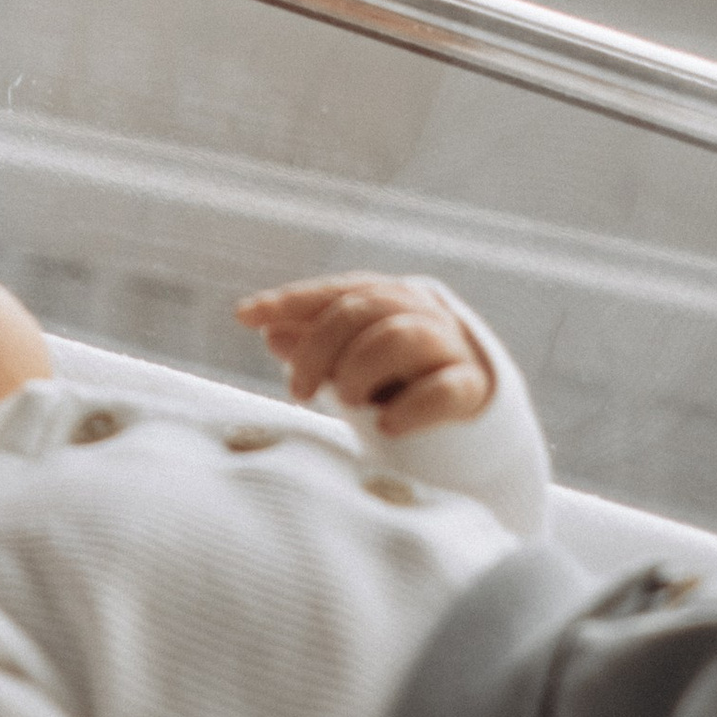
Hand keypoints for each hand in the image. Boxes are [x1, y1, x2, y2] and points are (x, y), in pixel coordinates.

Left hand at [232, 274, 496, 436]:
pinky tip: (387, 426)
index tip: (244, 316)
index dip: (288, 301)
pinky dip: (412, 405)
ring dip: (362, 366)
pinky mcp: (472, 388)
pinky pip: (445, 388)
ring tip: (344, 400)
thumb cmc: (397, 378)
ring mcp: (448, 347)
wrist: (472, 409)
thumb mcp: (349, 361)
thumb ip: (314, 346)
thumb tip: (269, 332)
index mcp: (385, 297)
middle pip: (363, 308)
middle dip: (320, 347)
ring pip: (402, 336)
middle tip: (298, 391)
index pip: (333, 291)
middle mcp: (418, 311)